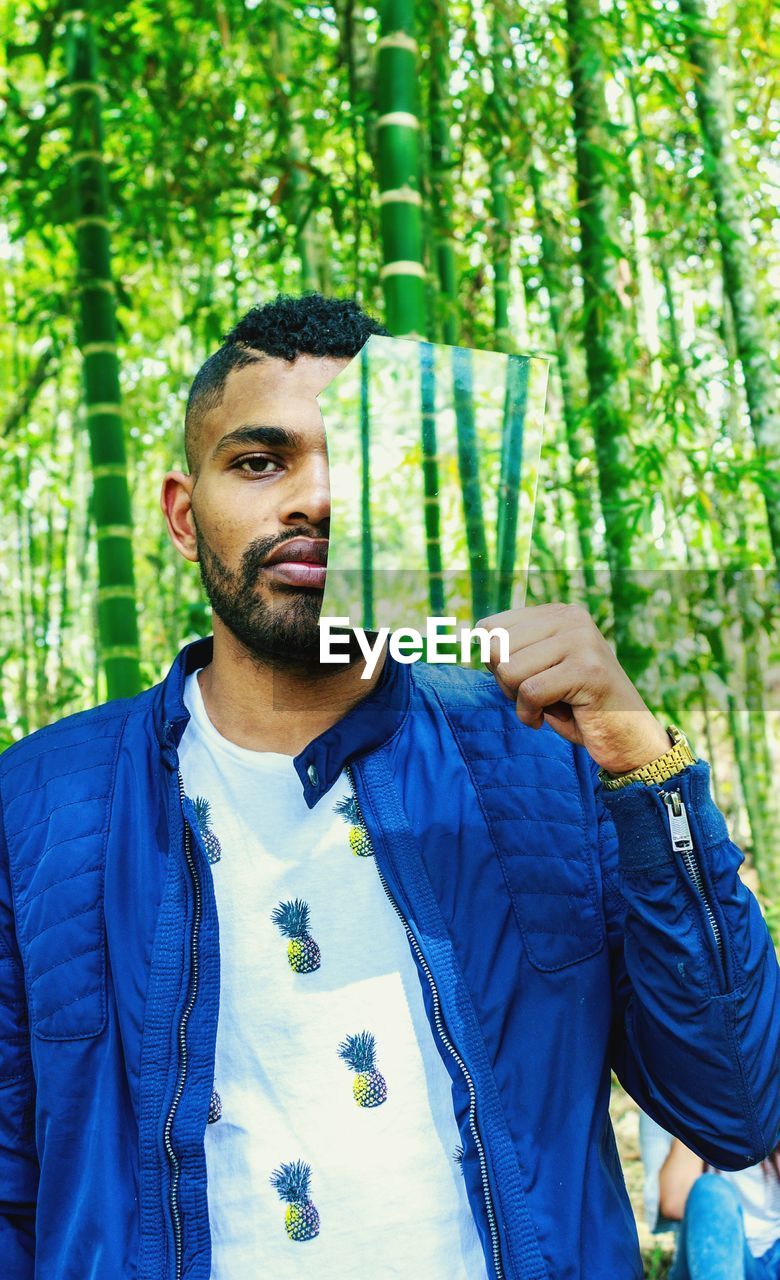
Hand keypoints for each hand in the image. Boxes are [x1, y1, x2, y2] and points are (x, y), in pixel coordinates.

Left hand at [476, 602, 671, 775]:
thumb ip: (510, 650)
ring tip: (547, 704)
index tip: (524, 679)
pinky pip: (530, 692)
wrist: (628, 738)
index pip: (489, 627)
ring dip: (519, 699)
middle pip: (495, 647)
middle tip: (536, 696)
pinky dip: (529, 715)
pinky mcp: (587, 670)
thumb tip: (470, 636)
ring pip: (509, 670)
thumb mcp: (539, 670)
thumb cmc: (576, 706)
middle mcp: (571, 618)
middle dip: (506, 683)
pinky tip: (548, 718)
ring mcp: (582, 640)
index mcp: (557, 612)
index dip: (495, 663)